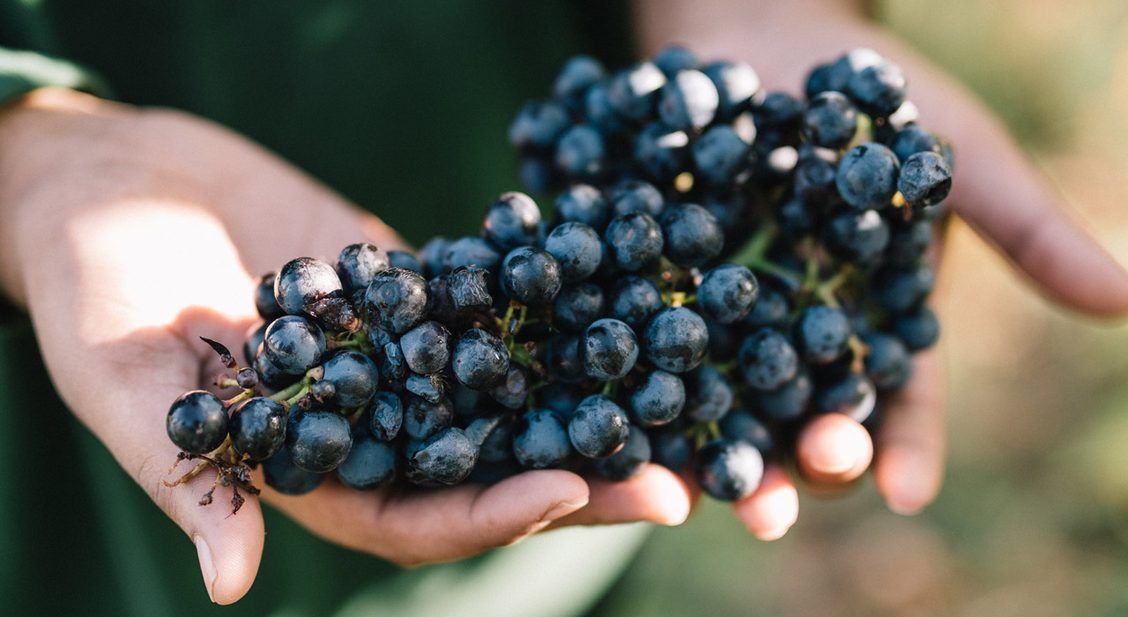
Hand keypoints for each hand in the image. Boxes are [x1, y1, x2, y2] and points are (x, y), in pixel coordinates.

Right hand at [0, 89, 693, 603]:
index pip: (413, 518)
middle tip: (675, 479)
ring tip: (678, 398)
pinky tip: (625, 297)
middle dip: (580, 476)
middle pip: (489, 467)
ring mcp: (399, 358)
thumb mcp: (125, 382)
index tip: (567, 490)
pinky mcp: (414, 291)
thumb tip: (229, 581)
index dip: (490, 513)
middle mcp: (370, 427)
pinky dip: (554, 306)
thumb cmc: (94, 292)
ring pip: (510, 391)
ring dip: (592, 400)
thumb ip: (190, 474)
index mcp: (309, 475)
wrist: (114, 187)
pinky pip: (493, 306)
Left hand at [637, 0, 1127, 538]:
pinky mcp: (650, 290)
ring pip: (718, 406)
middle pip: (798, 423)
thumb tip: (1127, 300)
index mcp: (872, 326)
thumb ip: (1024, 228)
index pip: (898, 407)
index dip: (906, 451)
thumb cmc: (870, 98)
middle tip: (782, 503)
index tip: (905, 491)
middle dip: (794, 467)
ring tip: (697, 495)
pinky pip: (639, 344)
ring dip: (708, 454)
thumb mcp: (954, 157)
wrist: (758, 36)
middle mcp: (795, 338)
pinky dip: (631, 381)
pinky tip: (620, 416)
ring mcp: (720, 320)